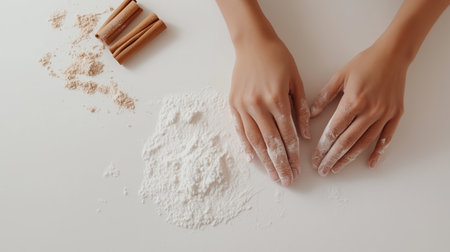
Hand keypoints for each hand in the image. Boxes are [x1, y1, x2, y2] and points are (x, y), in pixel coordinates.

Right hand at [230, 37, 310, 185]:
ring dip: (264, 160)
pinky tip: (252, 159)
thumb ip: (301, 109)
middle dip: (279, 164)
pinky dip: (246, 146)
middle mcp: (258, 105)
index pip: (286, 134)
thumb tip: (305, 135)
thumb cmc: (278, 59)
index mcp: (276, 99)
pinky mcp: (233, 104)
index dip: (292, 155)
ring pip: (254, 140)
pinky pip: (240, 129)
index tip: (297, 170)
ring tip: (272, 176)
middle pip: (270, 142)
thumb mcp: (296, 81)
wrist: (253, 43)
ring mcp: (243, 106)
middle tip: (286, 180)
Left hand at [310, 44, 406, 175]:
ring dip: (350, 158)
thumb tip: (311, 115)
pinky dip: (378, 152)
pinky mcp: (396, 115)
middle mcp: (369, 111)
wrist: (393, 55)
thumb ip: (324, 96)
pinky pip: (386, 138)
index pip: (334, 130)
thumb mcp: (340, 76)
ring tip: (337, 168)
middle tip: (323, 170)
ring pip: (365, 143)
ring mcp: (384, 114)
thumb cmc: (364, 63)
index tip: (315, 158)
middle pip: (347, 141)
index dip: (323, 147)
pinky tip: (370, 163)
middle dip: (333, 157)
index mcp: (353, 101)